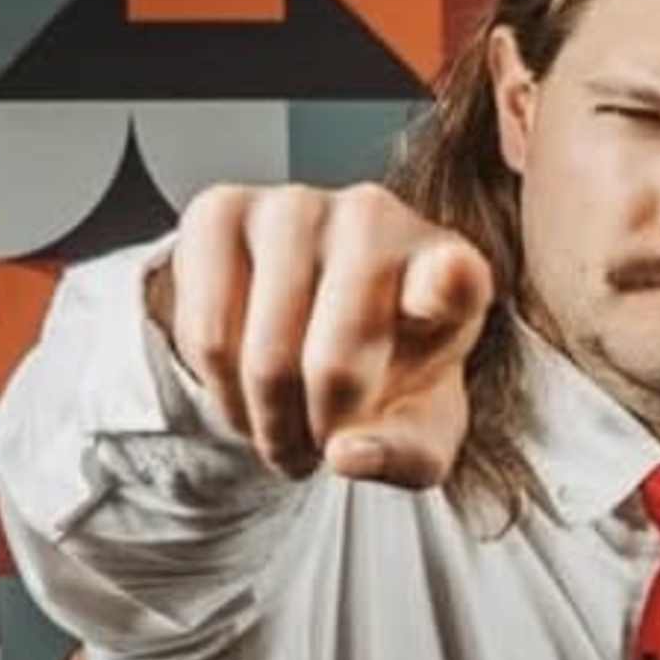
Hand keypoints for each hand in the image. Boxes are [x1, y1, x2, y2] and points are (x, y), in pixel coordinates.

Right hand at [151, 180, 495, 487]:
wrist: (315, 321)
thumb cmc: (387, 373)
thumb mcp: (418, 433)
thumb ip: (406, 456)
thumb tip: (346, 456)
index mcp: (450, 269)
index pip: (453, 275)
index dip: (446, 285)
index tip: (444, 288)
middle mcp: (376, 217)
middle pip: (334, 365)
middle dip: (317, 433)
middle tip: (315, 449)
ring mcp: (295, 203)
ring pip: (262, 357)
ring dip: (265, 422)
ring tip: (282, 430)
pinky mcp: (221, 209)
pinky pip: (205, 333)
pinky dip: (220, 389)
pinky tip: (243, 389)